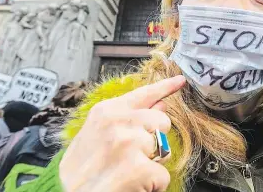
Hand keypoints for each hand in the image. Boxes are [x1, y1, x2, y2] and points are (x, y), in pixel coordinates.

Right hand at [59, 75, 185, 191]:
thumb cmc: (81, 168)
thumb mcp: (97, 134)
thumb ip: (128, 118)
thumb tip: (159, 104)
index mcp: (106, 111)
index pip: (144, 94)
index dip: (165, 87)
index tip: (181, 80)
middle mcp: (118, 122)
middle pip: (162, 122)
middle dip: (155, 140)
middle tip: (131, 156)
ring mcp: (128, 143)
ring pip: (165, 149)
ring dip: (152, 164)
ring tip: (127, 172)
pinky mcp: (137, 168)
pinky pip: (163, 175)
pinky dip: (152, 185)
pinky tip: (131, 185)